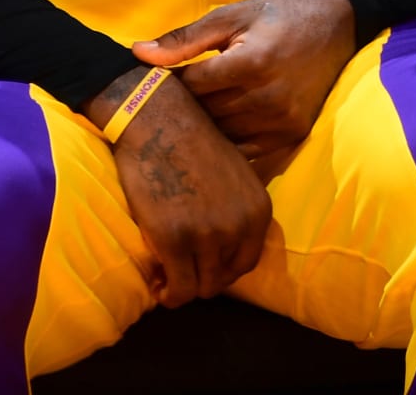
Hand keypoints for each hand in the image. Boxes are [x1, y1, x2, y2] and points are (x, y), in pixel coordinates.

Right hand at [83, 67, 270, 306]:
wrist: (158, 120)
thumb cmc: (191, 141)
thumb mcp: (235, 174)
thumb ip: (237, 208)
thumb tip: (226, 243)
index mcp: (258, 209)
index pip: (247, 262)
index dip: (223, 270)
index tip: (202, 265)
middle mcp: (240, 226)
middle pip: (224, 279)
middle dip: (202, 279)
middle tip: (180, 271)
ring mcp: (208, 235)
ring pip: (201, 289)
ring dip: (183, 288)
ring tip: (165, 276)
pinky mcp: (175, 241)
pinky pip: (179, 290)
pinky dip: (168, 294)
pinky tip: (157, 283)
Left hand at [135, 0, 357, 161]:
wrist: (334, 24)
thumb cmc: (276, 16)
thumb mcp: (231, 17)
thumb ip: (184, 39)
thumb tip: (138, 54)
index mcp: (251, 62)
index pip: (192, 86)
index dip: (171, 84)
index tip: (159, 81)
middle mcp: (268, 97)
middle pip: (205, 115)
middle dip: (185, 108)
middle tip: (168, 104)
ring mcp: (281, 120)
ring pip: (223, 137)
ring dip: (203, 131)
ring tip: (191, 119)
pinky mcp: (291, 135)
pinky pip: (247, 154)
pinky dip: (228, 147)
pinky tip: (216, 136)